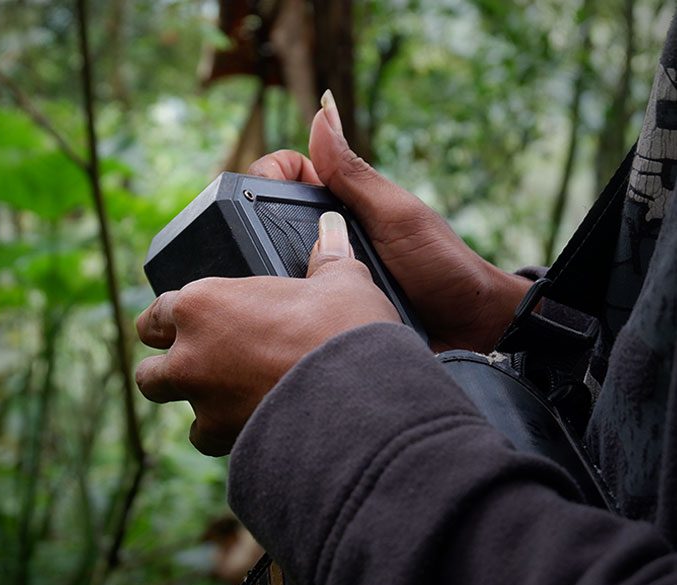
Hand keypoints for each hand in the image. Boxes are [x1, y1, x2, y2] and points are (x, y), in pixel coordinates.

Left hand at [135, 213, 400, 455]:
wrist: (358, 397)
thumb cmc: (344, 330)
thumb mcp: (342, 281)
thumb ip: (327, 257)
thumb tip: (332, 232)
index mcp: (203, 304)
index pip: (158, 312)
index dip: (168, 320)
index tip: (182, 323)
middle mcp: (190, 354)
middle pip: (150, 370)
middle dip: (166, 368)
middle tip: (197, 363)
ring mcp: (203, 401)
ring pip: (175, 409)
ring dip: (191, 401)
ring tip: (222, 396)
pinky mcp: (224, 439)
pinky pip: (208, 440)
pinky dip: (223, 432)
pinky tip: (247, 422)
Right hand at [248, 91, 531, 351]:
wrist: (467, 329)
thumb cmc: (441, 265)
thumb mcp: (395, 215)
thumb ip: (354, 174)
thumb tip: (322, 111)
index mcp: (343, 200)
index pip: (288, 174)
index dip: (270, 173)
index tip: (263, 190)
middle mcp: (329, 232)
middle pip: (272, 219)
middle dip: (261, 226)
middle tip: (268, 246)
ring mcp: (327, 270)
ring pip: (276, 262)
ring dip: (272, 271)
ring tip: (273, 283)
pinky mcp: (328, 306)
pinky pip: (295, 300)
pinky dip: (287, 302)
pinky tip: (280, 310)